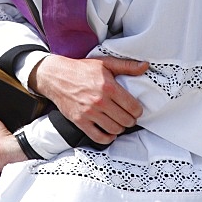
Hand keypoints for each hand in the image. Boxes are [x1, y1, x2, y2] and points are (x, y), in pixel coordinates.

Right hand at [30, 55, 148, 144]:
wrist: (56, 76)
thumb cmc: (81, 69)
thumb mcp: (105, 63)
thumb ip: (126, 66)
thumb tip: (145, 66)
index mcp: (109, 87)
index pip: (133, 107)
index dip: (138, 111)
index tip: (135, 110)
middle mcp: (100, 101)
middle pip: (126, 120)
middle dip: (130, 120)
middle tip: (128, 117)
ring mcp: (89, 112)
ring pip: (114, 129)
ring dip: (120, 128)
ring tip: (118, 122)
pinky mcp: (80, 121)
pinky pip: (98, 137)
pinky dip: (107, 138)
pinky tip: (109, 132)